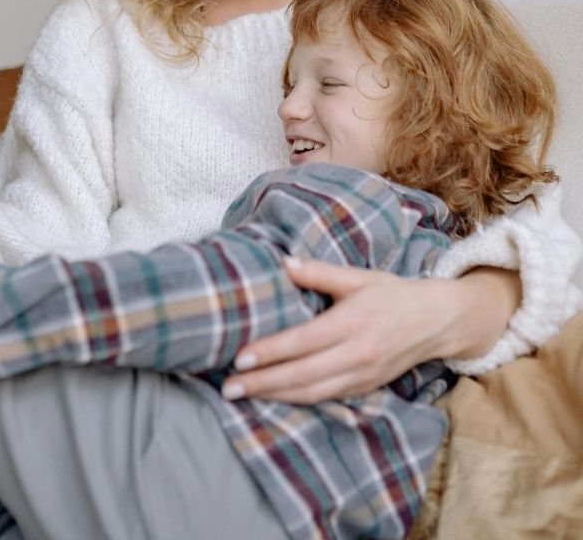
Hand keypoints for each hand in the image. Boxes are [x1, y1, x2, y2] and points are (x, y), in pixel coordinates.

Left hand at [222, 259, 455, 404]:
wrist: (436, 321)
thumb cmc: (391, 294)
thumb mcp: (358, 276)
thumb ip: (319, 272)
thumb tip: (283, 263)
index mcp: (352, 322)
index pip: (303, 342)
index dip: (270, 352)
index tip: (240, 357)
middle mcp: (357, 353)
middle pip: (302, 374)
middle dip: (262, 383)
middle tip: (228, 387)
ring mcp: (362, 375)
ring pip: (312, 393)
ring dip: (274, 396)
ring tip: (241, 395)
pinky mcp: (365, 388)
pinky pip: (326, 398)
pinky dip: (297, 402)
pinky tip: (273, 399)